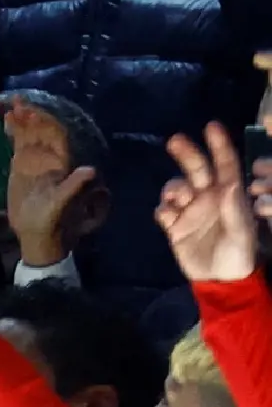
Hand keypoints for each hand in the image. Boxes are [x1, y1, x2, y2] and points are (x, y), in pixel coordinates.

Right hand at [4, 104, 94, 268]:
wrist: (36, 234)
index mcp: (59, 163)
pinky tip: (6, 122)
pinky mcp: (20, 168)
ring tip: (9, 107)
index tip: (31, 111)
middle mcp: (48, 158)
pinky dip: (14, 132)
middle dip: (31, 114)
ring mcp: (34, 162)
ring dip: (21, 120)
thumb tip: (91, 170)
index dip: (44, 122)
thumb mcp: (61, 204)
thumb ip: (73, 186)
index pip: (53, 135)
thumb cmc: (50, 221)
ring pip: (29, 135)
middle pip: (41, 130)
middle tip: (16, 101)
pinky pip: (19, 144)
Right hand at [155, 122, 259, 283]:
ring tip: (177, 201)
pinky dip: (162, 209)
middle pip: (195, 169)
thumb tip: (227, 185)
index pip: (225, 164)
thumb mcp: (244, 233)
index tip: (211, 126)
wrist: (220, 280)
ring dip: (173, 188)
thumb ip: (235, 209)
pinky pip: (163, 211)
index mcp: (229, 194)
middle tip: (174, 140)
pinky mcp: (174, 227)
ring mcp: (190, 211)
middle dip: (186, 153)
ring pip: (175, 188)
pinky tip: (168, 217)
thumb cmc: (239, 254)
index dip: (219, 145)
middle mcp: (208, 197)